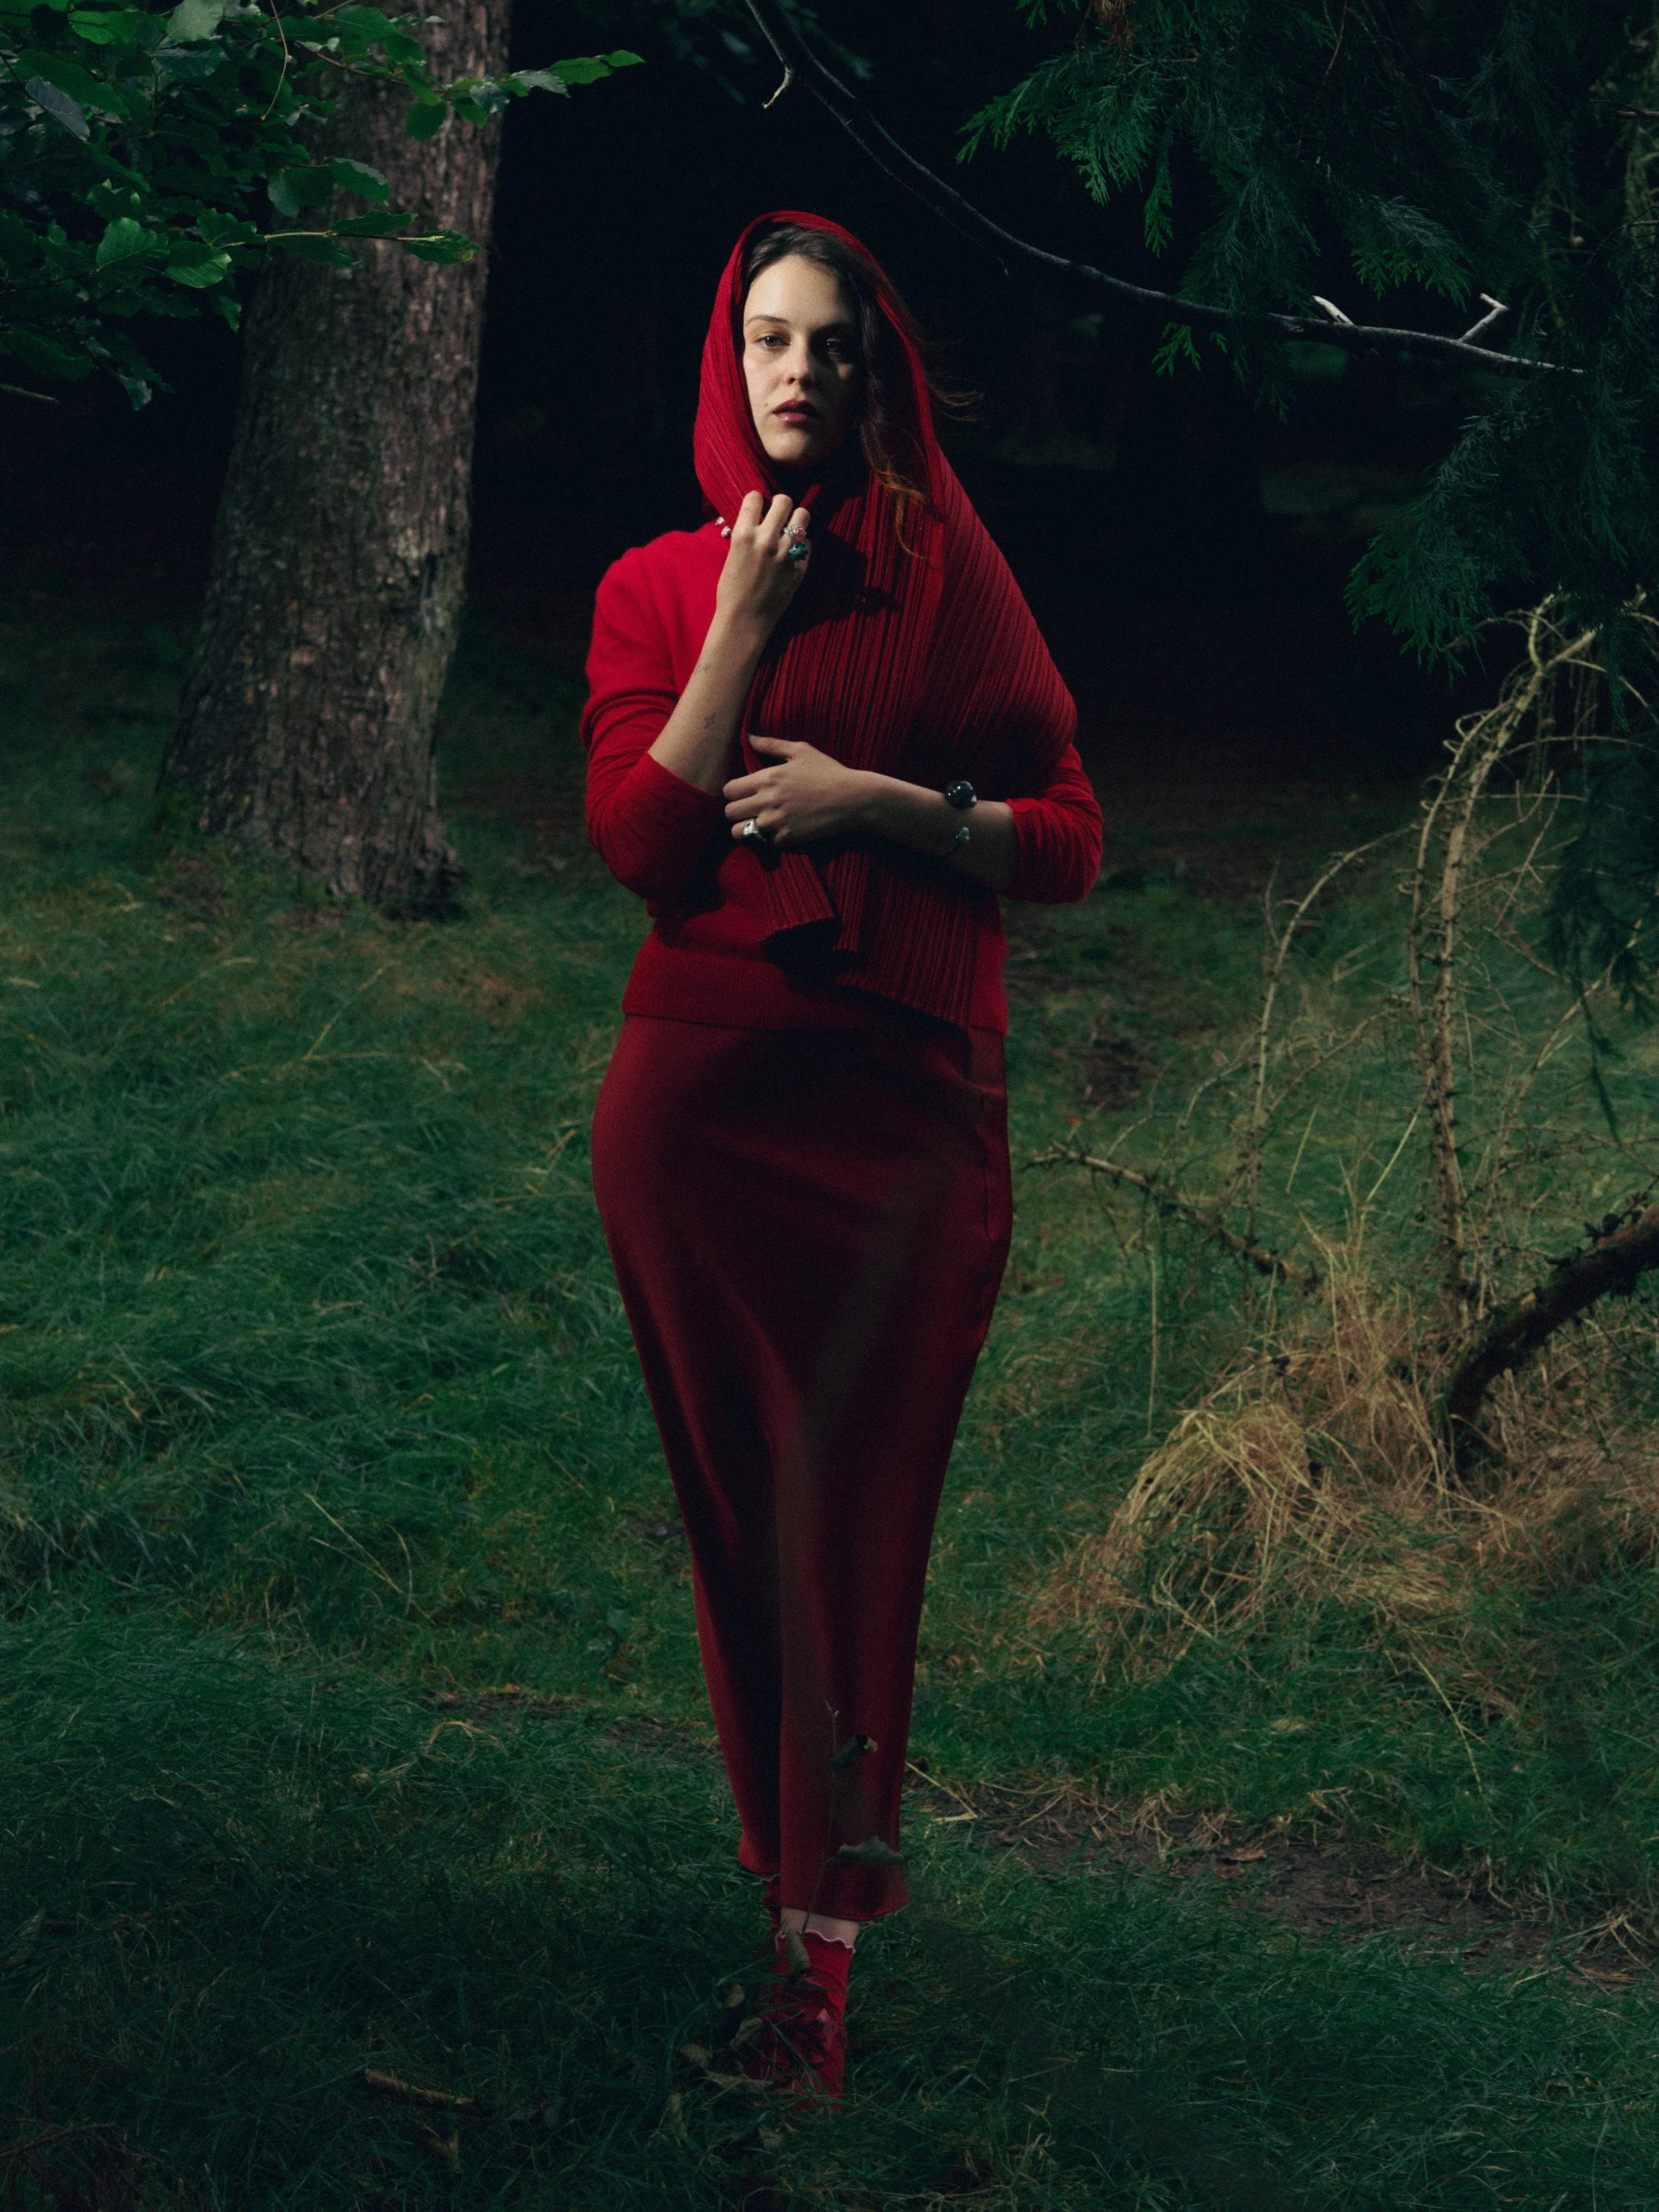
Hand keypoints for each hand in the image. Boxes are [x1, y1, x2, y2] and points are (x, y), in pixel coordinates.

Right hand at [713, 491, 810, 640]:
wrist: (745, 620)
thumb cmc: (732, 590)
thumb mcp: (733, 555)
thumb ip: (747, 534)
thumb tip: (759, 519)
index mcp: (743, 534)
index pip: (755, 497)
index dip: (757, 500)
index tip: (759, 507)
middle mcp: (766, 539)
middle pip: (784, 501)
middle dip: (782, 504)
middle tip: (779, 513)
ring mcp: (786, 553)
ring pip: (803, 517)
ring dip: (796, 520)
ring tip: (790, 529)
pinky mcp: (800, 567)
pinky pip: (808, 544)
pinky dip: (801, 545)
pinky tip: (793, 553)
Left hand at [723, 734, 871, 846]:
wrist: (853, 799)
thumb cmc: (828, 772)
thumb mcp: (801, 751)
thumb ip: (772, 744)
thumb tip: (749, 737)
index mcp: (767, 777)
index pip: (729, 790)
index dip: (733, 793)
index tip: (743, 795)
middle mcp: (767, 800)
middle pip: (729, 812)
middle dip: (736, 812)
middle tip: (748, 811)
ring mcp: (776, 822)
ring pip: (740, 832)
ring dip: (745, 829)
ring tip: (757, 825)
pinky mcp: (787, 839)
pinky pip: (764, 843)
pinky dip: (768, 839)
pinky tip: (779, 831)